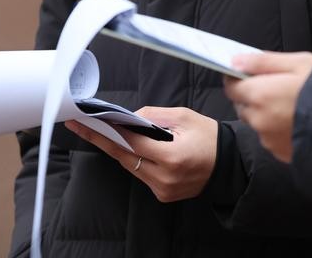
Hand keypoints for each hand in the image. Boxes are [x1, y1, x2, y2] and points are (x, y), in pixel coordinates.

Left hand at [65, 106, 217, 202]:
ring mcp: (163, 190)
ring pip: (131, 167)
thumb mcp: (184, 117)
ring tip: (101, 132)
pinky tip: (130, 147)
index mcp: (171, 157)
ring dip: (118, 150)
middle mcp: (165, 178)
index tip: (87, 123)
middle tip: (81, 126)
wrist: (230, 164)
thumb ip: (154, 115)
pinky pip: (142, 175)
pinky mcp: (164, 195)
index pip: (130, 143)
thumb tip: (128, 117)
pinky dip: (135, 160)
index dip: (107, 132)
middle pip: (124, 157)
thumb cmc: (210, 137)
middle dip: (102, 140)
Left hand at [223, 51, 311, 162]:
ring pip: (257, 123)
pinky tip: (297, 121)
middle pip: (243, 106)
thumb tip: (236, 60)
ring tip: (292, 105)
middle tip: (277, 87)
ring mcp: (269, 140)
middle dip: (253, 96)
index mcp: (259, 94)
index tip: (248, 73)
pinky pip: (271, 138)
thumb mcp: (298, 63)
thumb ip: (263, 61)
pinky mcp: (281, 153)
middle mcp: (259, 120)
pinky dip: (278, 129)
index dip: (237, 78)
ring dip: (266, 114)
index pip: (231, 87)